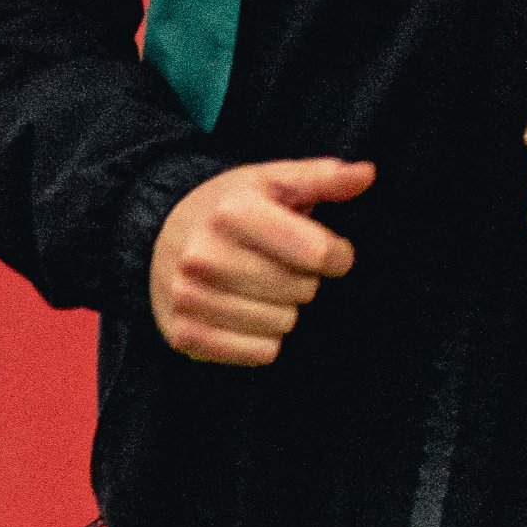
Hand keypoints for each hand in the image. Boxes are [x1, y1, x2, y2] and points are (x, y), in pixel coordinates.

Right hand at [148, 157, 373, 366]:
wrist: (159, 236)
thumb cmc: (231, 209)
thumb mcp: (274, 183)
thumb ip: (325, 178)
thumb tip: (367, 173)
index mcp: (232, 213)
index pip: (320, 254)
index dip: (335, 254)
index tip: (322, 249)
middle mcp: (204, 256)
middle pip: (304, 292)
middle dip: (303, 279)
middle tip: (277, 265)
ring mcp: (189, 297)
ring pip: (284, 325)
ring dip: (282, 309)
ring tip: (257, 286)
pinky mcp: (184, 335)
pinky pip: (261, 353)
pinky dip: (262, 338)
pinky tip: (243, 312)